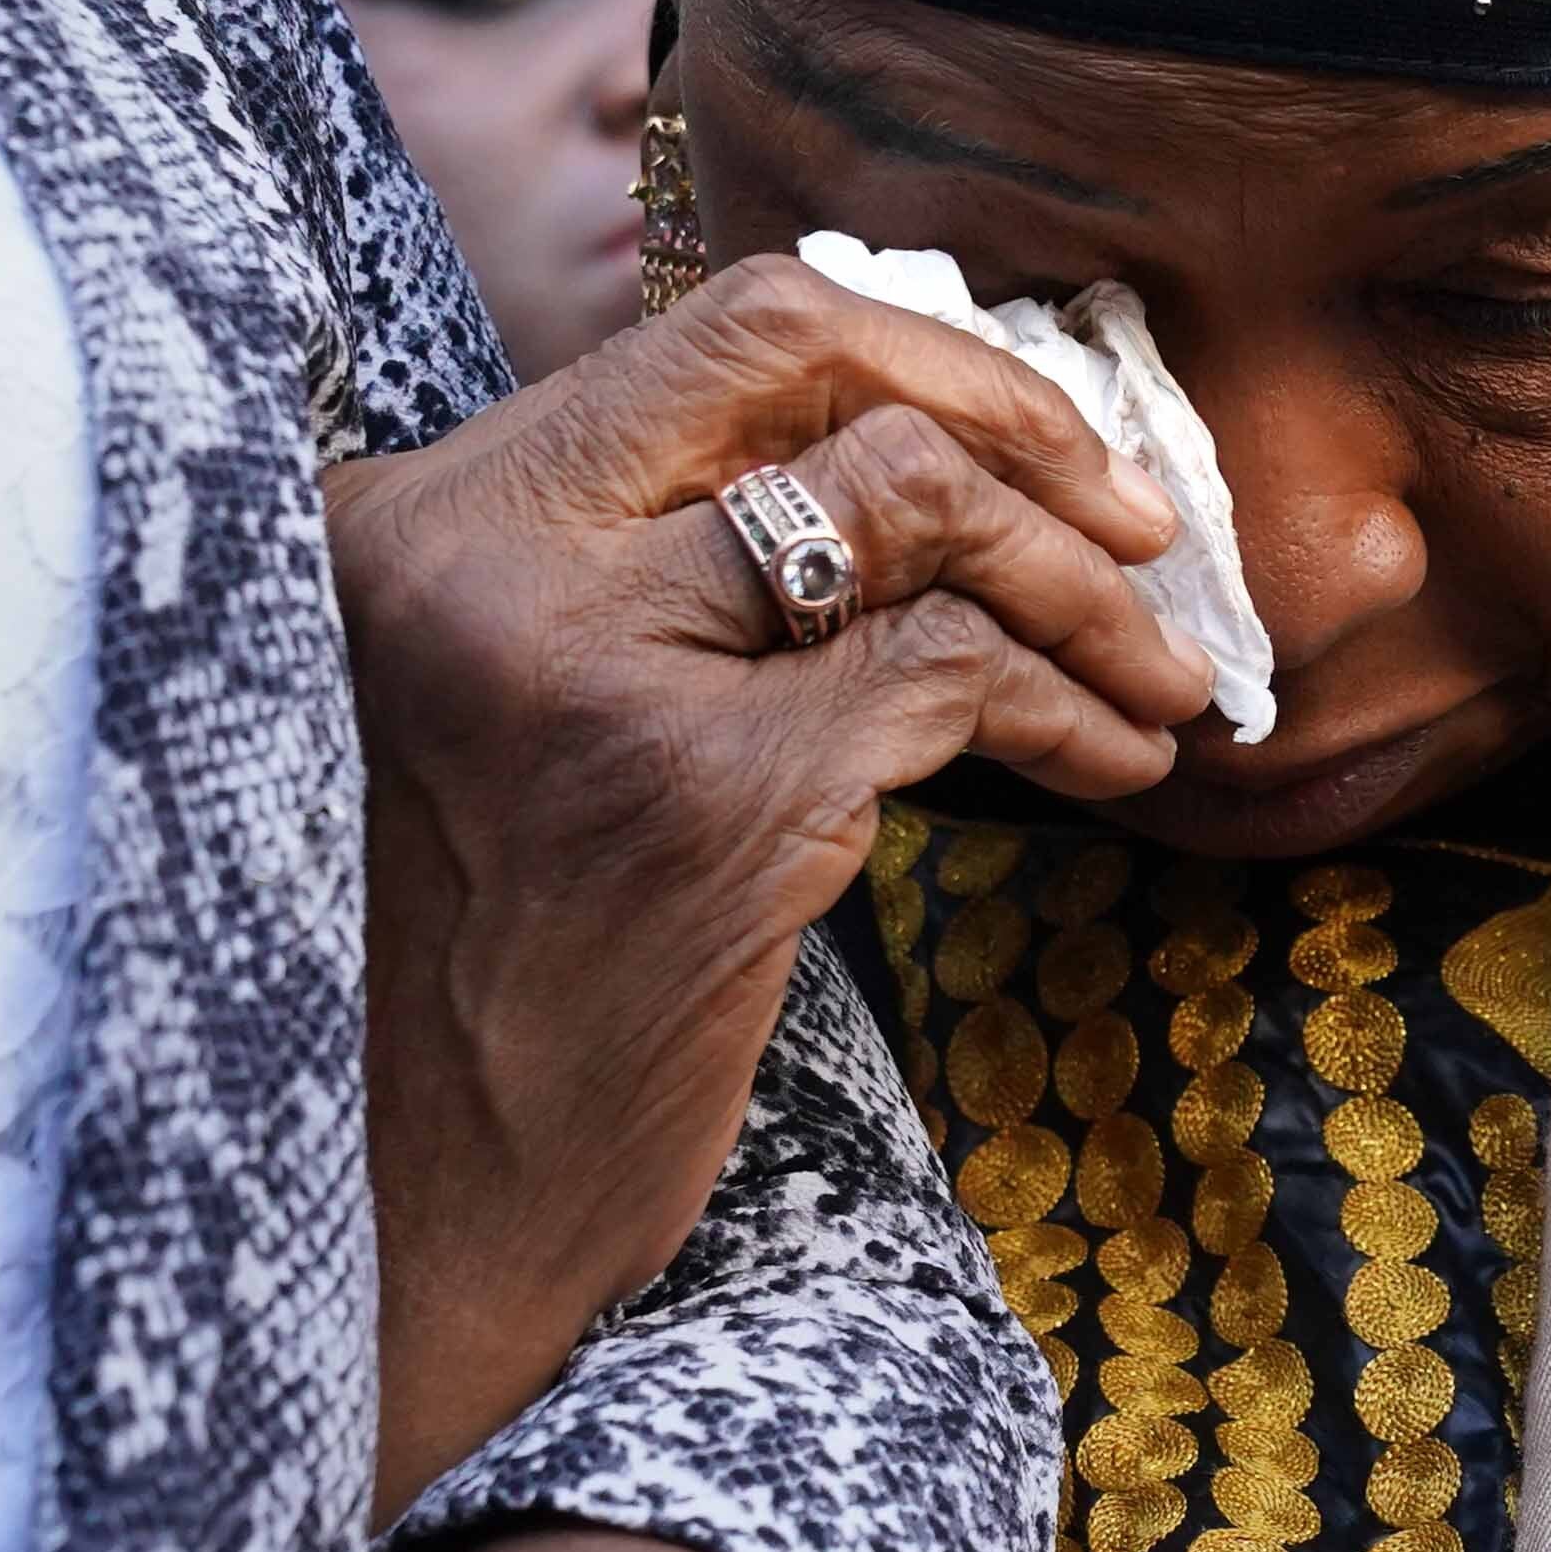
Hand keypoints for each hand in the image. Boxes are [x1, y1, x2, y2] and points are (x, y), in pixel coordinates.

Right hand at [327, 255, 1206, 1522]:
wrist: (384, 1227)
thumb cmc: (458, 976)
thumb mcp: (485, 713)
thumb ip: (628, 566)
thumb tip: (897, 456)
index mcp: (418, 515)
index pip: (720, 324)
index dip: (916, 353)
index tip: (1029, 429)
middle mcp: (485, 557)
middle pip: (820, 369)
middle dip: (1023, 423)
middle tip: (1138, 521)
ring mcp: (594, 667)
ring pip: (916, 510)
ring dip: (1081, 588)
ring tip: (1165, 670)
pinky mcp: (706, 798)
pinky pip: (954, 677)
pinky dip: (1070, 708)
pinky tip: (1116, 762)